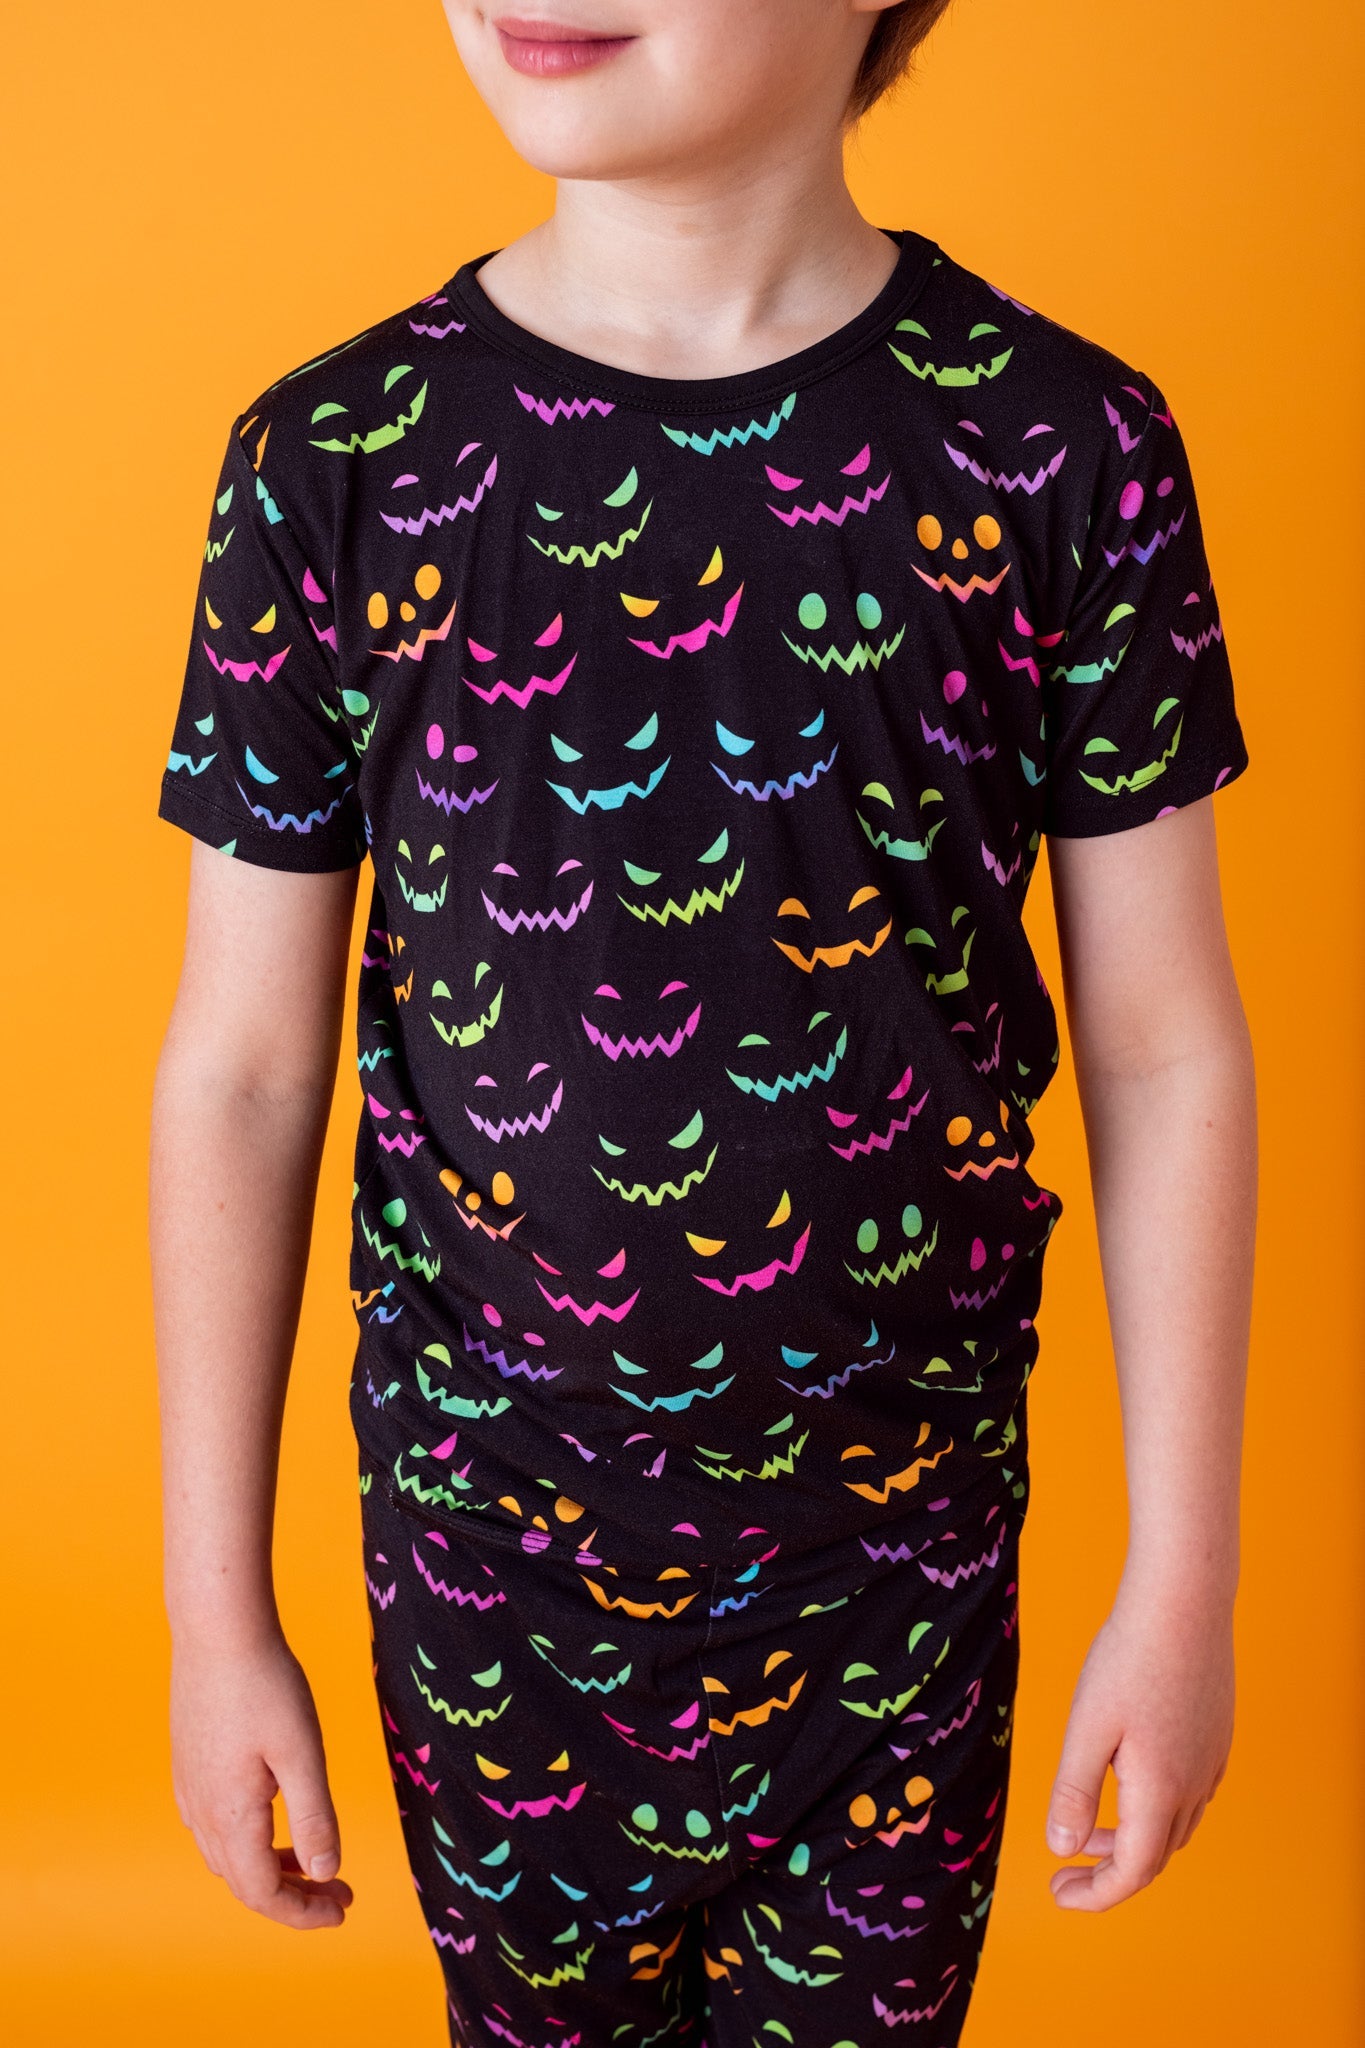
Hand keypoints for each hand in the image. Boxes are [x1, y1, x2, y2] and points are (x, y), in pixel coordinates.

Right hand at [170, 1627, 353, 1928]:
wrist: (217, 1630)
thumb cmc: (265, 1684)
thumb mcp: (302, 1752)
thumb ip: (314, 1817)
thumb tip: (324, 1874)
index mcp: (230, 1815)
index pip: (262, 1892)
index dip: (302, 1913)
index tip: (342, 1911)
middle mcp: (201, 1810)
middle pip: (244, 1880)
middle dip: (293, 1894)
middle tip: (339, 1890)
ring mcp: (189, 1787)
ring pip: (227, 1854)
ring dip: (270, 1867)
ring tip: (313, 1860)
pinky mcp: (189, 1763)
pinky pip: (214, 1825)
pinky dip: (248, 1840)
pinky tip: (272, 1820)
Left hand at [1044, 1583, 1234, 1909]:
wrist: (1184, 1603)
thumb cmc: (1130, 1658)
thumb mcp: (1087, 1727)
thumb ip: (1074, 1792)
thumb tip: (1061, 1848)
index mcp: (1161, 1792)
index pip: (1132, 1871)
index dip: (1095, 1894)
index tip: (1058, 1894)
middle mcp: (1195, 1786)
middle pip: (1154, 1855)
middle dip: (1108, 1868)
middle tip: (1065, 1864)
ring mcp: (1211, 1762)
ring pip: (1173, 1826)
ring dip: (1131, 1838)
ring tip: (1087, 1825)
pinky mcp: (1216, 1738)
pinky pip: (1188, 1795)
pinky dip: (1153, 1809)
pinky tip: (1125, 1779)